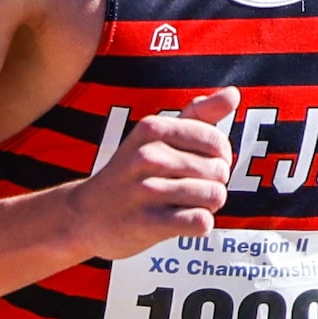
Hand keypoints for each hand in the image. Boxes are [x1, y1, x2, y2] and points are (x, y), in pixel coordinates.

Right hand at [70, 87, 234, 259]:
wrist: (83, 215)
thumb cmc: (130, 174)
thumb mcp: (155, 137)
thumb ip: (197, 115)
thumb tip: (234, 93)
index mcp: (152, 129)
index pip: (216, 142)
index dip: (219, 158)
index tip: (201, 166)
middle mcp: (147, 156)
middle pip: (219, 171)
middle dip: (213, 184)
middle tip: (190, 190)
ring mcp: (145, 190)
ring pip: (213, 196)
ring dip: (207, 206)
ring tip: (185, 205)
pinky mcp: (146, 223)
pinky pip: (199, 222)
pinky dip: (199, 225)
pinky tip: (181, 221)